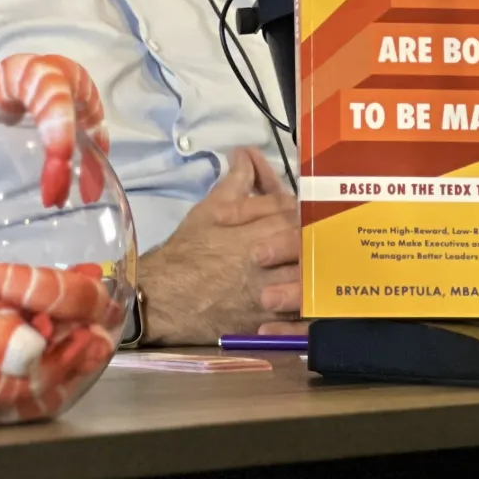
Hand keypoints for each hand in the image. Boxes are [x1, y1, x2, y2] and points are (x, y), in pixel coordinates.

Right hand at [138, 148, 300, 343]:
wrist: (165, 298)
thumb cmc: (187, 251)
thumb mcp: (208, 210)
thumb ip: (235, 182)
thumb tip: (245, 155)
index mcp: (258, 234)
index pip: (293, 214)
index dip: (295, 206)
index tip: (293, 206)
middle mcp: (270, 266)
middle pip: (307, 247)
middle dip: (309, 236)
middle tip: (310, 233)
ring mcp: (271, 297)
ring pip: (309, 281)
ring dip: (313, 269)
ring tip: (309, 264)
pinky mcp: (268, 324)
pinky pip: (300, 316)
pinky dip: (307, 306)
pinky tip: (307, 296)